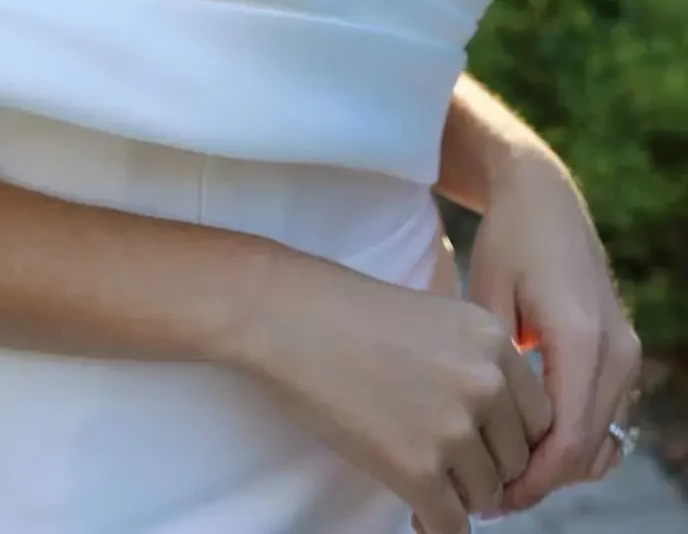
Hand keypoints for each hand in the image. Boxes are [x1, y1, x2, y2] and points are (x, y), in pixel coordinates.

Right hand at [239, 254, 553, 533]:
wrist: (286, 317)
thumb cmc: (348, 313)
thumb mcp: (435, 320)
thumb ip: (477, 365)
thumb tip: (501, 436)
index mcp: (494, 339)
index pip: (539, 417)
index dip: (509, 438)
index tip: (483, 446)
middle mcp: (486, 382)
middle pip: (518, 460)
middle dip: (488, 469)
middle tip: (449, 467)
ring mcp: (454, 426)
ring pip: (487, 496)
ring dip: (459, 495)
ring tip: (422, 476)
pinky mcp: (417, 467)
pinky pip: (451, 523)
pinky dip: (433, 522)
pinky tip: (414, 507)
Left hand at [465, 149, 642, 514]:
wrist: (542, 196)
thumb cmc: (505, 241)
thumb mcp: (486, 299)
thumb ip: (496, 370)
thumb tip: (487, 436)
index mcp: (581, 339)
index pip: (567, 441)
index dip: (531, 482)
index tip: (490, 501)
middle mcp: (616, 352)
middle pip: (588, 449)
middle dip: (541, 481)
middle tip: (488, 498)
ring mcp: (626, 352)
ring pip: (601, 438)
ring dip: (558, 463)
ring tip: (502, 473)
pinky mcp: (622, 351)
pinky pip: (604, 414)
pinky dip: (573, 438)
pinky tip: (527, 442)